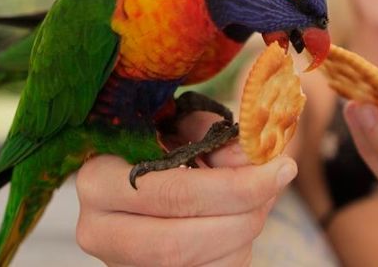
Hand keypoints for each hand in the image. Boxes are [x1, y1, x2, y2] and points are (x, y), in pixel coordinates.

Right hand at [75, 112, 296, 266]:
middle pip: (180, 242)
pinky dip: (235, 252)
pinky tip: (242, 222)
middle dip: (243, 215)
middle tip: (276, 184)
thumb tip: (253, 160)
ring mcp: (118, 264)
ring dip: (243, 234)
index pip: (171, 193)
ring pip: (195, 265)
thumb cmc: (165, 142)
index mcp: (98, 179)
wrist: (145, 174)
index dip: (233, 186)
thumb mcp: (185, 125)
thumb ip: (217, 135)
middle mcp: (98, 230)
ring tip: (260, 199)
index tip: (279, 168)